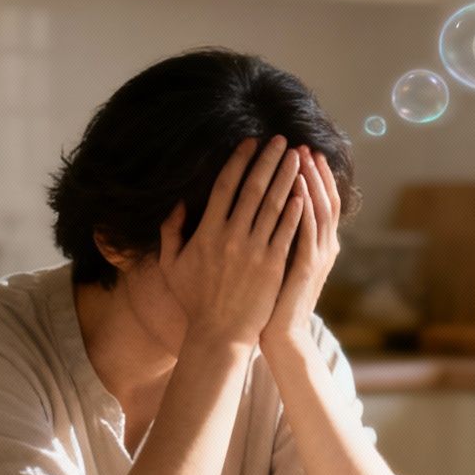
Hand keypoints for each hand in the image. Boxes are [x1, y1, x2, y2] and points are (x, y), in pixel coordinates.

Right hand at [159, 137, 306, 347]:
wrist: (219, 334)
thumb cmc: (194, 300)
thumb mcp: (171, 264)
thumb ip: (171, 231)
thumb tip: (178, 202)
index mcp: (206, 232)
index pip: (225, 186)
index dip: (239, 161)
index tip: (251, 142)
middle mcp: (231, 237)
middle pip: (253, 189)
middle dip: (269, 161)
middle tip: (282, 140)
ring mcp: (254, 251)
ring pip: (273, 206)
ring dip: (286, 178)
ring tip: (297, 158)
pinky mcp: (273, 266)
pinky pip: (286, 231)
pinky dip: (294, 210)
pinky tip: (303, 191)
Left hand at [262, 149, 340, 352]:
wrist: (282, 334)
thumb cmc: (274, 299)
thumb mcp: (283, 261)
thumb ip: (282, 233)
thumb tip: (271, 204)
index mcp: (318, 243)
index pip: (320, 200)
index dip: (313, 175)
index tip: (300, 151)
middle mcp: (324, 246)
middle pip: (324, 199)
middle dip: (314, 171)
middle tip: (303, 145)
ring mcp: (318, 256)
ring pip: (319, 210)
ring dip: (311, 182)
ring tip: (301, 158)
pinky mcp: (307, 267)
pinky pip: (307, 232)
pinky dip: (304, 209)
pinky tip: (296, 189)